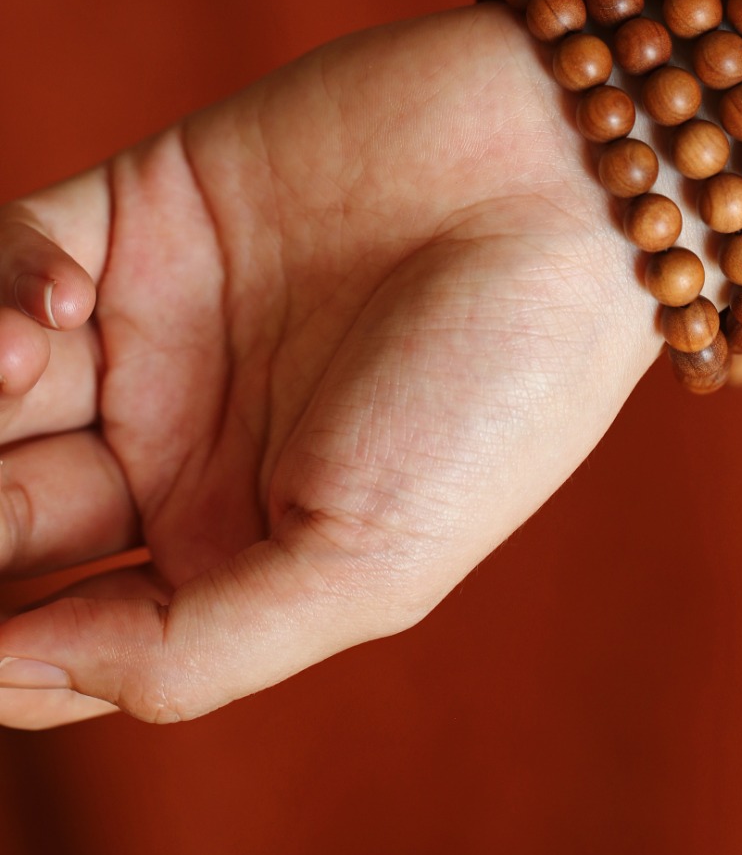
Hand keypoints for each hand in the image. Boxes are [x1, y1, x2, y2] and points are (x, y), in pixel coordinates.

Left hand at [0, 4, 659, 726]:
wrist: (571, 181)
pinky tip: (63, 317)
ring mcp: (151, 325)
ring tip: (30, 377)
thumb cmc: (500, 388)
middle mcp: (175, 445)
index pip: (49, 627)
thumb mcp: (368, 569)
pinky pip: (13, 253)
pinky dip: (1, 290)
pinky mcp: (142, 206)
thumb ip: (188, 650)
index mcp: (227, 551)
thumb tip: (6, 673)